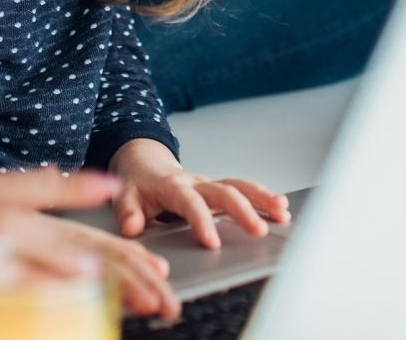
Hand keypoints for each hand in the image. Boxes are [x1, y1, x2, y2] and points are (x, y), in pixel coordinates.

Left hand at [109, 139, 289, 247]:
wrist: (144, 163)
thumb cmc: (137, 182)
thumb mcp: (124, 195)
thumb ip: (127, 211)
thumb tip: (132, 228)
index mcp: (172, 186)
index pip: (189, 202)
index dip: (201, 220)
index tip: (212, 242)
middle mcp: (195, 182)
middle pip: (223, 191)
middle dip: (242, 210)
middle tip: (258, 230)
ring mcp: (209, 184)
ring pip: (238, 186)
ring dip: (260, 198)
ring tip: (281, 212)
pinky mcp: (218, 189)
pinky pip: (242, 190)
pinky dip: (262, 197)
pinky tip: (280, 208)